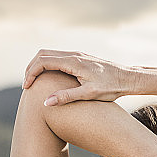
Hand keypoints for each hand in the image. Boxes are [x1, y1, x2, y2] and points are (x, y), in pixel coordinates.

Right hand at [23, 49, 138, 103]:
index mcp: (73, 62)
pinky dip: (48, 65)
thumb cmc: (111, 87)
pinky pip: (59, 57)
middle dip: (31, 68)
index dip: (30, 74)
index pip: (43, 62)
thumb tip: (46, 102)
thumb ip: (66, 97)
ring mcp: (78, 55)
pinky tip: (49, 79)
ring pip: (50, 54)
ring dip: (38, 66)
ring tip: (34, 82)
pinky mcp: (81, 58)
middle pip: (42, 54)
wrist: (128, 78)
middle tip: (27, 85)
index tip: (27, 88)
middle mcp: (74, 55)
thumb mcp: (89, 94)